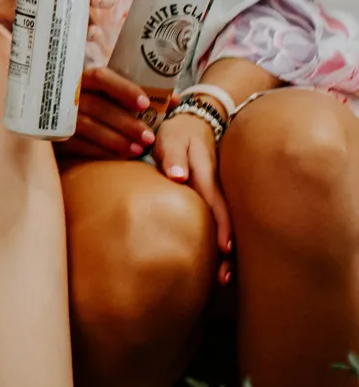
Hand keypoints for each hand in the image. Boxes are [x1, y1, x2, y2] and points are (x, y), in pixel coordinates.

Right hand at [60, 66, 155, 159]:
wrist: (61, 119)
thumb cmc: (97, 103)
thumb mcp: (113, 94)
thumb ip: (140, 95)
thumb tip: (175, 99)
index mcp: (83, 78)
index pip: (102, 77)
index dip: (124, 89)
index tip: (145, 103)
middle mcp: (69, 94)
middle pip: (98, 105)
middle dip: (126, 122)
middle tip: (149, 137)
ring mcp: (61, 115)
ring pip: (88, 126)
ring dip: (116, 139)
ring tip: (139, 149)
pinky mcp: (57, 135)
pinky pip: (79, 144)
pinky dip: (102, 151)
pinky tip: (120, 156)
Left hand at [154, 111, 232, 279]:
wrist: (194, 121)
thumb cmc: (178, 131)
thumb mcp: (172, 136)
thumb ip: (173, 155)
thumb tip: (176, 176)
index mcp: (206, 175)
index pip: (215, 205)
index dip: (222, 228)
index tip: (223, 250)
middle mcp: (216, 188)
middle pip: (226, 223)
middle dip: (227, 251)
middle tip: (222, 278)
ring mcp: (217, 193)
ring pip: (225, 225)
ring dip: (226, 252)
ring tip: (221, 279)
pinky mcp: (212, 196)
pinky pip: (219, 220)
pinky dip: (220, 240)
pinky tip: (215, 261)